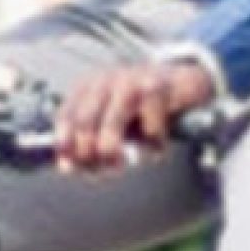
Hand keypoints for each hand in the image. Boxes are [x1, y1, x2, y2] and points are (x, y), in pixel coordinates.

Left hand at [53, 57, 218, 172]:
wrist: (184, 80)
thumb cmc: (143, 104)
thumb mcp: (111, 116)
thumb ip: (90, 137)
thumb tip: (68, 165)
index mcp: (89, 86)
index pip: (65, 116)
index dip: (65, 145)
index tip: (69, 166)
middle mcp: (106, 81)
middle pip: (85, 124)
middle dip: (89, 155)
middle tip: (100, 170)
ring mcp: (131, 83)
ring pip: (111, 127)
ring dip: (113, 153)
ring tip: (120, 163)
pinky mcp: (158, 90)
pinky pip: (149, 131)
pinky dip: (153, 146)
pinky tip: (157, 144)